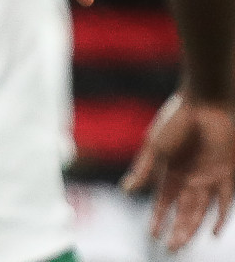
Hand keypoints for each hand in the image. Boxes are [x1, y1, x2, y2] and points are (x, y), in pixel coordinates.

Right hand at [124, 94, 234, 251]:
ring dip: (192, 228)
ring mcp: (209, 177)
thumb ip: (145, 169)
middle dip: (177, 229)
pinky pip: (224, 201)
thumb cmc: (176, 119)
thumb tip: (126, 189)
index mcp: (170, 170)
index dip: (158, 217)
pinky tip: (213, 232)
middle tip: (170, 248)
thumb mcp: (155, 146)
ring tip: (181, 244)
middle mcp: (190, 177)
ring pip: (201, 210)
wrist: (206, 102)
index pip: (164, 201)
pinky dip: (220, 217)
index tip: (152, 233)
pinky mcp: (226, 174)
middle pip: (184, 210)